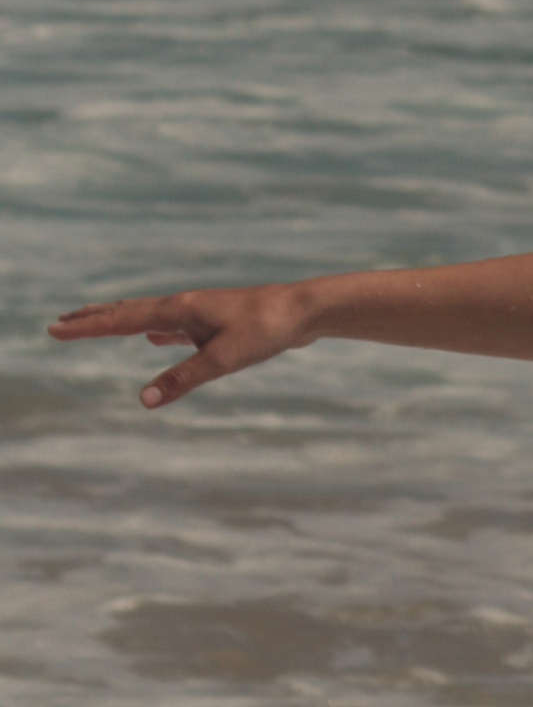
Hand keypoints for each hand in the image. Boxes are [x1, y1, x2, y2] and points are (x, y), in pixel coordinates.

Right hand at [48, 282, 308, 409]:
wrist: (303, 310)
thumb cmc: (265, 331)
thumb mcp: (223, 360)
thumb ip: (182, 379)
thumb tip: (144, 400)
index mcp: (178, 311)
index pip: (120, 320)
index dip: (86, 327)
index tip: (54, 329)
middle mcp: (183, 306)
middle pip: (127, 312)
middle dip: (93, 319)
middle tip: (60, 322)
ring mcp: (199, 312)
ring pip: (148, 317)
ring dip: (120, 321)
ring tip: (98, 324)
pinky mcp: (216, 321)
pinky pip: (175, 326)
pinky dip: (157, 331)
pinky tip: (157, 337)